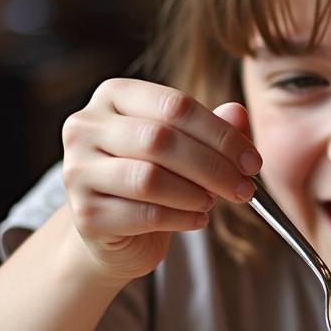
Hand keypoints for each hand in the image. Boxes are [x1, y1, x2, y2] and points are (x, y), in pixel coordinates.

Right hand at [60, 79, 260, 282]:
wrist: (109, 234)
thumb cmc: (146, 182)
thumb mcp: (181, 148)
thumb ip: (209, 129)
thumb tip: (238, 114)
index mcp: (112, 96)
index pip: (174, 106)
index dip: (220, 134)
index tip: (252, 160)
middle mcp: (86, 128)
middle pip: (160, 140)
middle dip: (212, 166)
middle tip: (243, 187)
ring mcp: (78, 172)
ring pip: (149, 178)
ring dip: (194, 193)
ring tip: (213, 202)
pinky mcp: (84, 215)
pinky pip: (143, 215)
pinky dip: (180, 218)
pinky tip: (197, 220)